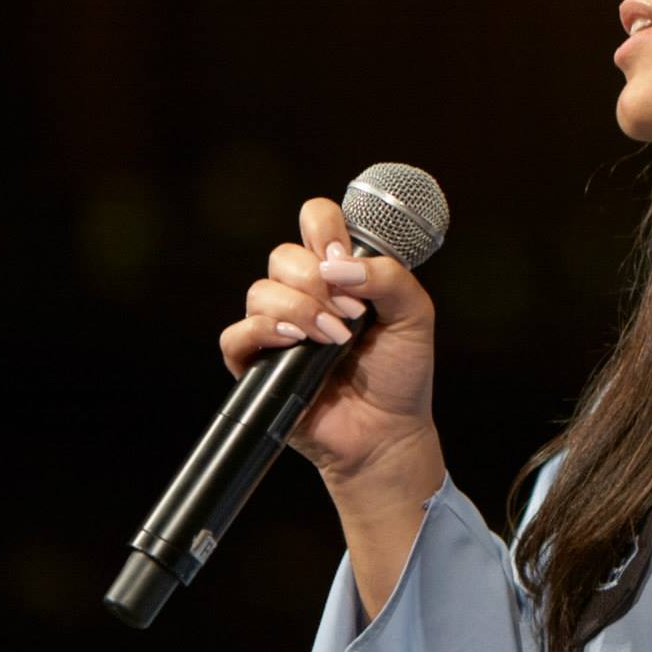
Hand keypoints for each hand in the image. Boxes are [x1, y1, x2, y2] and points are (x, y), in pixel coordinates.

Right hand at [216, 197, 441, 494]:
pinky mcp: (256, 365)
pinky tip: (295, 344)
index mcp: (338, 273)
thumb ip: (389, 277)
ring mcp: (277, 328)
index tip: (341, 255)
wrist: (388, 430)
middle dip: (317, 282)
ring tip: (334, 340)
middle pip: (283, 255)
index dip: (323, 226)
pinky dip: (263, 332)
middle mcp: (302, 293)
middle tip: (352, 316)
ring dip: (300, 310)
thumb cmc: (400, 372)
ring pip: (260, 291)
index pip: (314, 221)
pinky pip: (236, 335)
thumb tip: (337, 265)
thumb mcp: (415, 316)